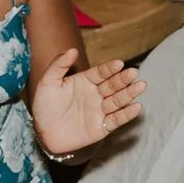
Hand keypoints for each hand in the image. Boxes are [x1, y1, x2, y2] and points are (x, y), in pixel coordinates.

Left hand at [30, 48, 145, 157]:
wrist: (43, 133)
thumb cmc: (44, 106)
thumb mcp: (47, 82)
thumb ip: (59, 65)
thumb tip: (72, 49)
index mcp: (85, 81)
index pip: (101, 72)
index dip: (110, 68)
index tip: (119, 63)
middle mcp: (96, 94)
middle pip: (113, 85)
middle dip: (123, 79)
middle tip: (133, 73)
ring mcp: (100, 111)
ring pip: (118, 101)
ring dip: (129, 94)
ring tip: (140, 86)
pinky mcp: (102, 127)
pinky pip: (116, 120)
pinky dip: (126, 114)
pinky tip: (136, 107)